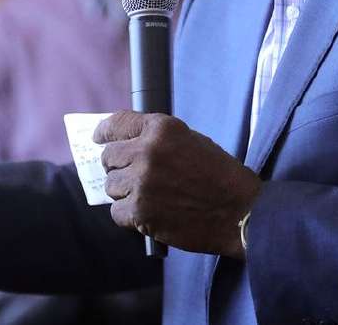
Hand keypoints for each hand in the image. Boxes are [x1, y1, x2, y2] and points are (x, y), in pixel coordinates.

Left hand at [94, 112, 260, 258]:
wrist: (239, 211)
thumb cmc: (220, 175)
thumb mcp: (191, 140)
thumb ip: (157, 138)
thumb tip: (126, 142)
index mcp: (161, 129)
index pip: (116, 124)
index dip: (104, 132)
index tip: (98, 138)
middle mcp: (147, 152)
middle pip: (109, 157)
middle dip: (118, 166)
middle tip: (134, 176)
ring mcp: (141, 183)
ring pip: (110, 185)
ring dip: (124, 192)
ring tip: (148, 197)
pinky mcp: (140, 212)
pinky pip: (116, 211)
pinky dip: (129, 215)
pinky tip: (147, 214)